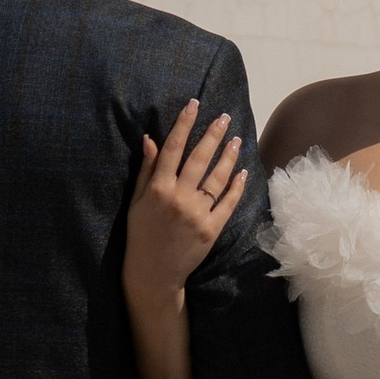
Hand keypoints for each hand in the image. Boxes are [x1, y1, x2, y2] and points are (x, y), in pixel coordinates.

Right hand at [126, 102, 246, 309]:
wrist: (153, 273)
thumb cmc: (141, 234)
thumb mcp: (136, 201)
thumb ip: (146, 170)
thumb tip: (151, 139)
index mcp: (157, 189)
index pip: (172, 149)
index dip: (184, 124)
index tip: (194, 104)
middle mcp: (178, 198)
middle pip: (199, 158)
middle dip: (212, 134)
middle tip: (224, 117)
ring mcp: (197, 214)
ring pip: (217, 178)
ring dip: (228, 156)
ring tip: (236, 139)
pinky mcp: (211, 229)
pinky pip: (228, 203)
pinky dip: (236, 186)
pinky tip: (243, 172)